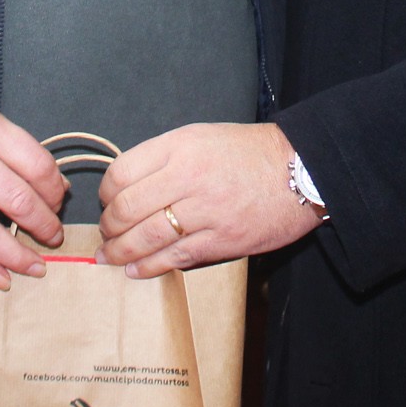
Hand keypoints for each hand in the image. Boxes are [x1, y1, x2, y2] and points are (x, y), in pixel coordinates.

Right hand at [0, 99, 67, 289]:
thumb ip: (24, 152)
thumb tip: (60, 188)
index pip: (35, 164)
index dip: (55, 189)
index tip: (60, 201)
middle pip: (15, 199)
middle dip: (43, 224)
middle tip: (55, 236)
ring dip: (16, 256)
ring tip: (37, 267)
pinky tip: (3, 279)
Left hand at [96, 123, 322, 277]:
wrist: (299, 169)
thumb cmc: (249, 152)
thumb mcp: (201, 136)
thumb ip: (165, 157)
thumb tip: (129, 186)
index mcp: (180, 146)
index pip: (122, 172)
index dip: (106, 192)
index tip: (106, 201)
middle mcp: (188, 176)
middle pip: (127, 208)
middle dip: (109, 225)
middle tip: (107, 232)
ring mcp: (205, 211)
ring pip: (146, 237)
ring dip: (121, 250)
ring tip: (111, 255)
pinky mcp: (221, 241)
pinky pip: (174, 258)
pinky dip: (148, 266)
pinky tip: (135, 269)